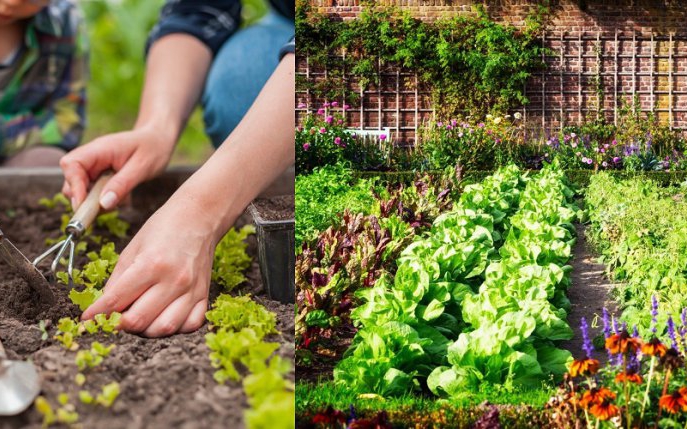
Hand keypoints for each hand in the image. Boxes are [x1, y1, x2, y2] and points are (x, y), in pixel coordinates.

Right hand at [60, 126, 175, 210]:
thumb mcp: (142, 167)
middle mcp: (92, 158)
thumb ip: (122, 184)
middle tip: (107, 208)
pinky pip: (93, 193)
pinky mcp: (100, 176)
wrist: (158, 140)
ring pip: (81, 190)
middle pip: (71, 181)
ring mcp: (95, 167)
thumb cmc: (153, 148)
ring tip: (120, 200)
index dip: (74, 186)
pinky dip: (104, 200)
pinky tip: (122, 197)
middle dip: (84, 199)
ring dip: (96, 202)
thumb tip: (103, 204)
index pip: (71, 164)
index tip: (84, 204)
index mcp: (99, 149)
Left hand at [81, 192, 220, 336]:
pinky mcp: (204, 294)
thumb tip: (104, 307)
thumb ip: (117, 280)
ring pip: (164, 329)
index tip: (87, 320)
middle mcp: (174, 280)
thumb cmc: (164, 228)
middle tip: (112, 319)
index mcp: (151, 264)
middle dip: (119, 325)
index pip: (116, 301)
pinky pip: (190, 325)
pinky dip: (174, 328)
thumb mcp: (132, 248)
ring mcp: (192, 290)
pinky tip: (163, 318)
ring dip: (145, 331)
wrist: (199, 217)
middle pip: (138, 321)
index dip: (96, 314)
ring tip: (137, 319)